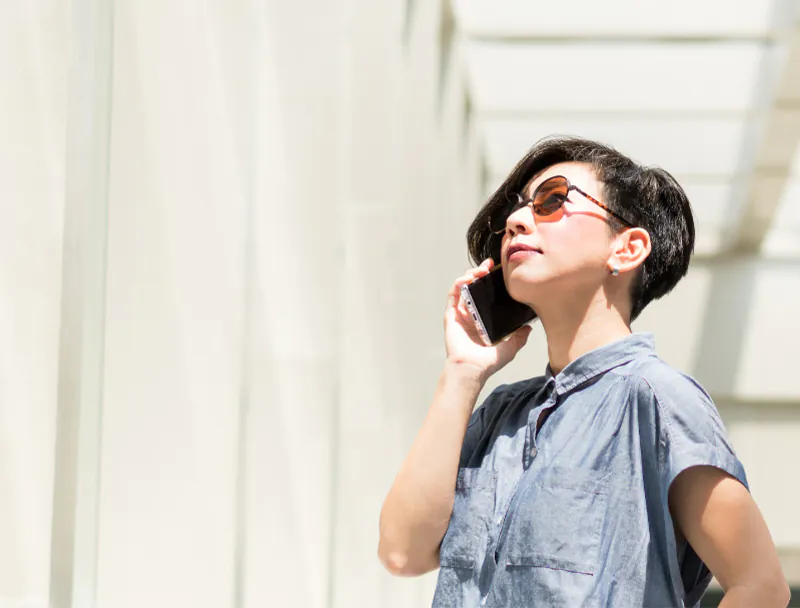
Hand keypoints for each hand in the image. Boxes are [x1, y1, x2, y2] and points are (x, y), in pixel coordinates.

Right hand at [443, 258, 532, 381]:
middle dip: (480, 273)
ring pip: (463, 287)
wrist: (472, 368)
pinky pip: (453, 295)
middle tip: (490, 265)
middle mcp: (471, 315)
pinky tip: (468, 278)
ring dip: (470, 275)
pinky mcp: (451, 315)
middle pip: (474, 288)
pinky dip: (459, 283)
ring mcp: (460, 314)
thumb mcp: (510, 348)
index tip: (500, 273)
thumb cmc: (488, 362)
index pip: (486, 296)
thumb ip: (519, 337)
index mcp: (483, 320)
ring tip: (480, 270)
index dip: (492, 283)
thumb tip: (529, 327)